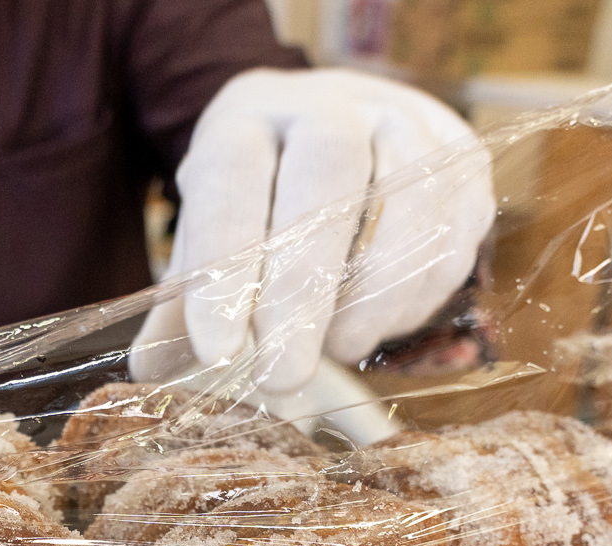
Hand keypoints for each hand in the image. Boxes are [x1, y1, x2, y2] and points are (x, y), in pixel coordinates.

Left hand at [132, 68, 494, 395]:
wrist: (329, 129)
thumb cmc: (260, 201)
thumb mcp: (212, 235)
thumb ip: (184, 302)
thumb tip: (150, 373)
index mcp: (247, 119)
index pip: (232, 182)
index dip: (226, 267)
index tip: (218, 351)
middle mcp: (329, 105)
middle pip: (326, 178)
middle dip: (304, 288)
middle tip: (284, 375)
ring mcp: (405, 122)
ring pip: (408, 196)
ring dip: (377, 292)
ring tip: (340, 351)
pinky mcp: (460, 157)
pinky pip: (456, 227)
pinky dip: (421, 291)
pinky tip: (378, 327)